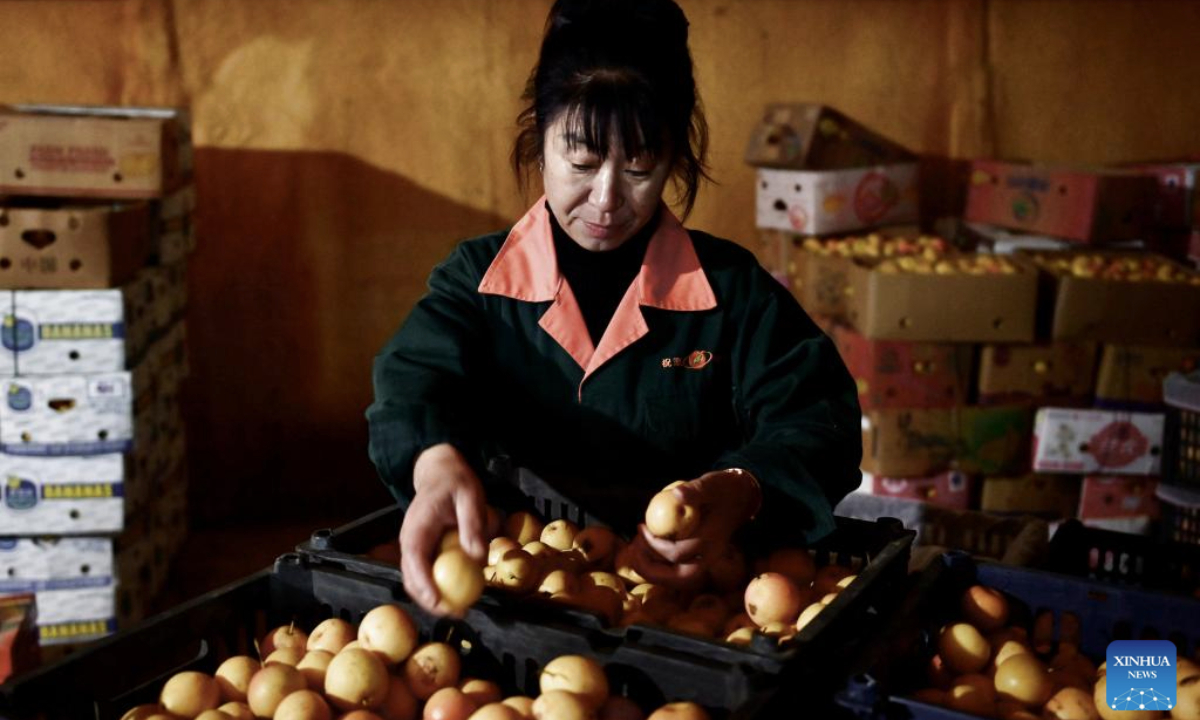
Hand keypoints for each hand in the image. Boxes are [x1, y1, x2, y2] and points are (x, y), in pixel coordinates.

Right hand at [399, 443, 487, 614]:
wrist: (439, 472)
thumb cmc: (456, 482)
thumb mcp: (471, 496)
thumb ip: (473, 525)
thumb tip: (478, 556)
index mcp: (418, 526)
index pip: (414, 559)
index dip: (423, 584)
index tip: (439, 602)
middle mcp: (409, 539)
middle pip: (410, 577)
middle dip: (428, 601)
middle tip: (456, 613)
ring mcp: (412, 546)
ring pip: (414, 580)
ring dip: (431, 598)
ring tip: (457, 610)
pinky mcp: (420, 550)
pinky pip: (424, 573)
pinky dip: (436, 587)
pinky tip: (456, 594)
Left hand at [631, 468, 760, 590]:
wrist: (740, 498)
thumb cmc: (721, 488)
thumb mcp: (710, 484)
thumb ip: (695, 490)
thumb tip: (676, 495)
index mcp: (712, 538)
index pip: (679, 552)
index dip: (655, 544)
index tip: (642, 527)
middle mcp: (712, 555)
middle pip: (680, 577)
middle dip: (651, 568)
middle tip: (634, 548)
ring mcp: (708, 561)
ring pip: (679, 579)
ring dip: (654, 571)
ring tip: (637, 550)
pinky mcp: (702, 560)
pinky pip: (679, 572)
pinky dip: (661, 566)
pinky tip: (647, 549)